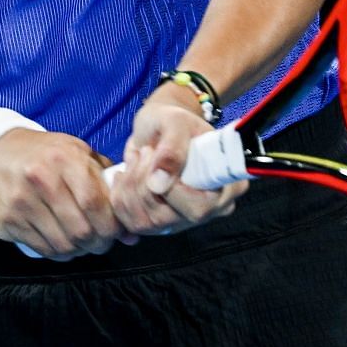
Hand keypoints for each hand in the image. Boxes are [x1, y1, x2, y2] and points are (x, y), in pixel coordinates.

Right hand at [0, 129, 131, 260]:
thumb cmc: (44, 155)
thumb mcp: (77, 154)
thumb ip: (107, 186)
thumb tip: (131, 233)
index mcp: (65, 158)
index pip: (97, 204)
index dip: (112, 226)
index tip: (116, 232)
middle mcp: (41, 178)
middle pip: (82, 230)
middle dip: (98, 243)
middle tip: (100, 242)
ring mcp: (20, 201)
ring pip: (63, 244)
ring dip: (78, 250)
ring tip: (80, 242)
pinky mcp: (6, 220)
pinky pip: (43, 249)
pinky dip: (58, 252)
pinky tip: (60, 242)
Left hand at [110, 84, 247, 237]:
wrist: (158, 128)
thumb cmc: (173, 122)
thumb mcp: (175, 122)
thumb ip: (172, 148)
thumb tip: (159, 184)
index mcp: (227, 186)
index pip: (199, 208)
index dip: (171, 191)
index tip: (155, 157)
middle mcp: (210, 210)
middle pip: (166, 219)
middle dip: (142, 183)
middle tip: (145, 152)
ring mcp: (184, 220)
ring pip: (145, 223)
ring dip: (129, 187)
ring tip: (138, 160)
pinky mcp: (160, 224)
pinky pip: (130, 224)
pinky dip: (120, 197)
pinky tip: (126, 176)